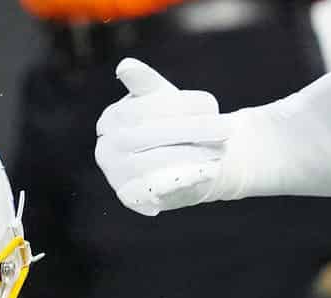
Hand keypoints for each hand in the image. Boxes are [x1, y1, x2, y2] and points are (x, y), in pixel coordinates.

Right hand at [93, 59, 232, 216]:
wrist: (185, 165)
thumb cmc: (174, 124)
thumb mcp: (162, 98)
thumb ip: (146, 82)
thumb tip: (125, 66)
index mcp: (110, 119)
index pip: (146, 107)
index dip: (180, 105)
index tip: (211, 105)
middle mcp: (105, 148)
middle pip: (150, 135)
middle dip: (190, 130)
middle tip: (226, 128)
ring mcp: (115, 175)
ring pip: (155, 162)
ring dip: (191, 154)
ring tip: (221, 149)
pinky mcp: (131, 198)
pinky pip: (159, 189)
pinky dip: (185, 179)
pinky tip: (209, 171)